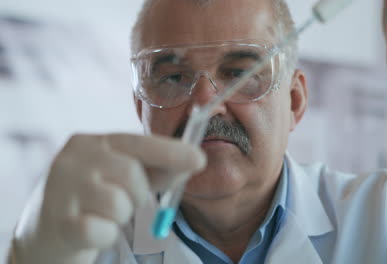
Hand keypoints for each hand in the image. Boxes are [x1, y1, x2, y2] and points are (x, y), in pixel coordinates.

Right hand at [12, 134, 205, 263]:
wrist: (45, 230)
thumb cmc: (95, 198)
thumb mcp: (125, 178)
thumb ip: (158, 169)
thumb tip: (194, 161)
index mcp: (92, 143)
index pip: (137, 142)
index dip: (170, 152)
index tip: (199, 159)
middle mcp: (73, 159)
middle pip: (132, 174)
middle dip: (137, 193)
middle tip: (121, 200)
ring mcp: (61, 190)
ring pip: (119, 204)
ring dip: (120, 216)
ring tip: (102, 214)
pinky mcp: (58, 221)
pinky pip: (103, 230)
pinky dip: (105, 235)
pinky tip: (91, 229)